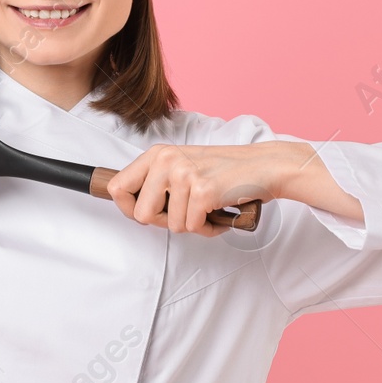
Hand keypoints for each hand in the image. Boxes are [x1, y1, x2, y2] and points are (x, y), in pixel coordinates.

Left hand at [105, 141, 315, 237]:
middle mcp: (166, 161)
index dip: (128, 208)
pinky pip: (192, 228)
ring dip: (192, 224)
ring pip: (170, 226)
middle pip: (140, 215)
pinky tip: (220, 211)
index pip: (118, 187)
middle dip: (164, 222)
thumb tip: (130, 207)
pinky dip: (209, 227)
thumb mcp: (182, 166)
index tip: (147, 213)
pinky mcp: (202, 191)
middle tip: (186, 212)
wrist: (263, 166)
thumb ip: (156, 183)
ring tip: (208, 207)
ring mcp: (184, 175)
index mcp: (157, 154)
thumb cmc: (224, 172)